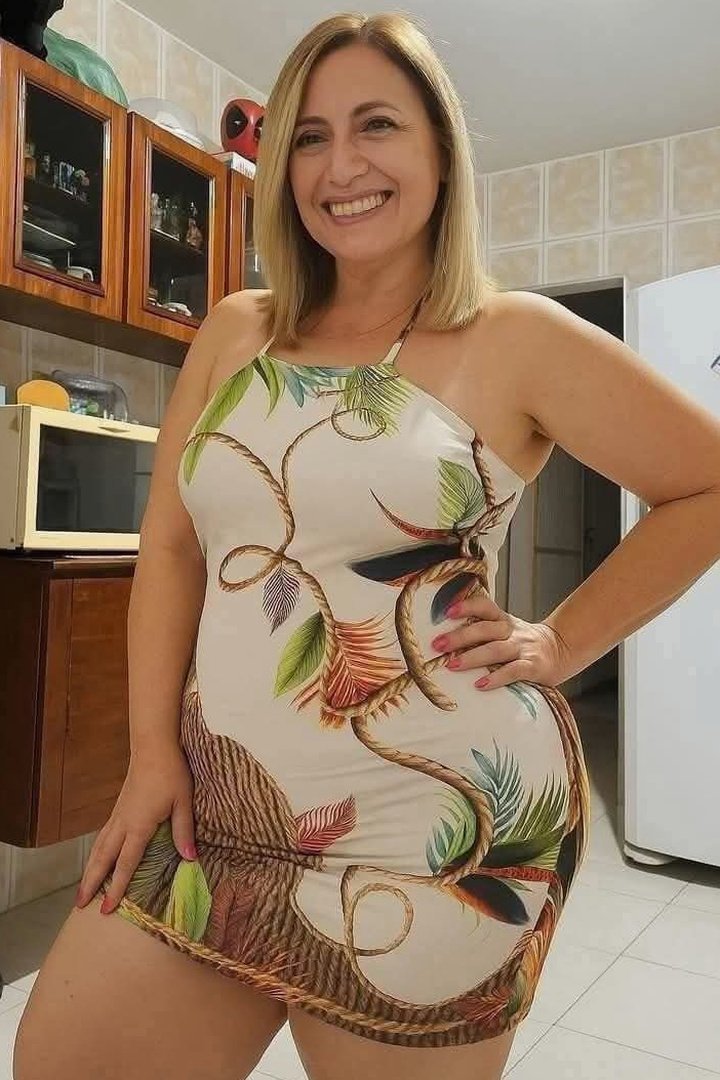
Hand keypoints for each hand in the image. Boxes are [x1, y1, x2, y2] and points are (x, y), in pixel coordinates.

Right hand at [75, 744, 196, 915]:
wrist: (153, 746)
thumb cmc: (171, 773)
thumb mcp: (182, 802)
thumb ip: (184, 831)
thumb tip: (189, 859)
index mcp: (138, 825)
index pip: (125, 863)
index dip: (116, 888)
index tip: (106, 909)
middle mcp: (123, 823)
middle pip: (102, 858)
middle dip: (91, 883)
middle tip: (80, 906)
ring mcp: (118, 815)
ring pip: (99, 847)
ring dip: (89, 869)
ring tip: (82, 889)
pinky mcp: (119, 808)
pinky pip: (103, 836)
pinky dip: (96, 853)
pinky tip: (97, 858)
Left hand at [430, 596, 572, 690]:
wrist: (561, 650)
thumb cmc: (523, 644)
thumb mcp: (506, 630)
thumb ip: (483, 632)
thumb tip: (445, 639)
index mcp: (503, 620)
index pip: (485, 606)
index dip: (467, 606)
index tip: (447, 611)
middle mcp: (512, 631)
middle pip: (484, 629)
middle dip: (459, 637)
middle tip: (438, 645)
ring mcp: (523, 648)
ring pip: (496, 650)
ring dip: (472, 657)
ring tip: (452, 665)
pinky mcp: (533, 667)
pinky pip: (514, 671)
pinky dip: (497, 678)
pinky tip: (480, 684)